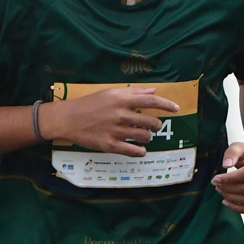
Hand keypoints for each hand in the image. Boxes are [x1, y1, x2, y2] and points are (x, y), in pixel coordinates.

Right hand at [43, 86, 179, 156]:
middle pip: (151, 122)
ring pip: (144, 136)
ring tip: (143, 136)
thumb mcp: (110, 93)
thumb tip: (152, 91)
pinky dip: (141, 151)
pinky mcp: (110, 145)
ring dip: (148, 137)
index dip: (167, 105)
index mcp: (122, 99)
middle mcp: (121, 114)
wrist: (68, 119)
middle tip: (153, 127)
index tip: (176, 109)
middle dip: (156, 125)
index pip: (152, 101)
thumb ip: (132, 92)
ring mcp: (116, 131)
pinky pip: (133, 151)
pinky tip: (140, 149)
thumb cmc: (89, 104)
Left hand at [212, 138, 243, 213]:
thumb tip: (226, 164)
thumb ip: (231, 153)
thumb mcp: (238, 147)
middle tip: (216, 186)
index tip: (215, 179)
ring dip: (230, 198)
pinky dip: (237, 208)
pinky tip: (227, 202)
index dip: (228, 179)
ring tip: (221, 192)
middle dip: (227, 189)